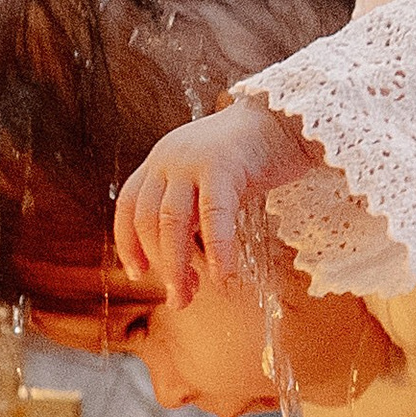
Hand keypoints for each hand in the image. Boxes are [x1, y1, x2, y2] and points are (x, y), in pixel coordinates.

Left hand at [115, 100, 312, 305]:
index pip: (129, 207)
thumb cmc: (252, 157)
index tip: (138, 274)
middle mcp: (167, 158)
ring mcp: (192, 159)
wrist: (287, 118)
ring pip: (172, 221)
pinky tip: (223, 275)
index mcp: (160, 161)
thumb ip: (190, 208)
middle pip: (148, 220)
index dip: (128, 244)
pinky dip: (217, 249)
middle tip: (179, 298)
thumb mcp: (208, 179)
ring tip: (189, 294)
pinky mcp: (222, 164)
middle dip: (160, 265)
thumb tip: (181, 261)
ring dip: (178, 264)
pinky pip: (214, 214)